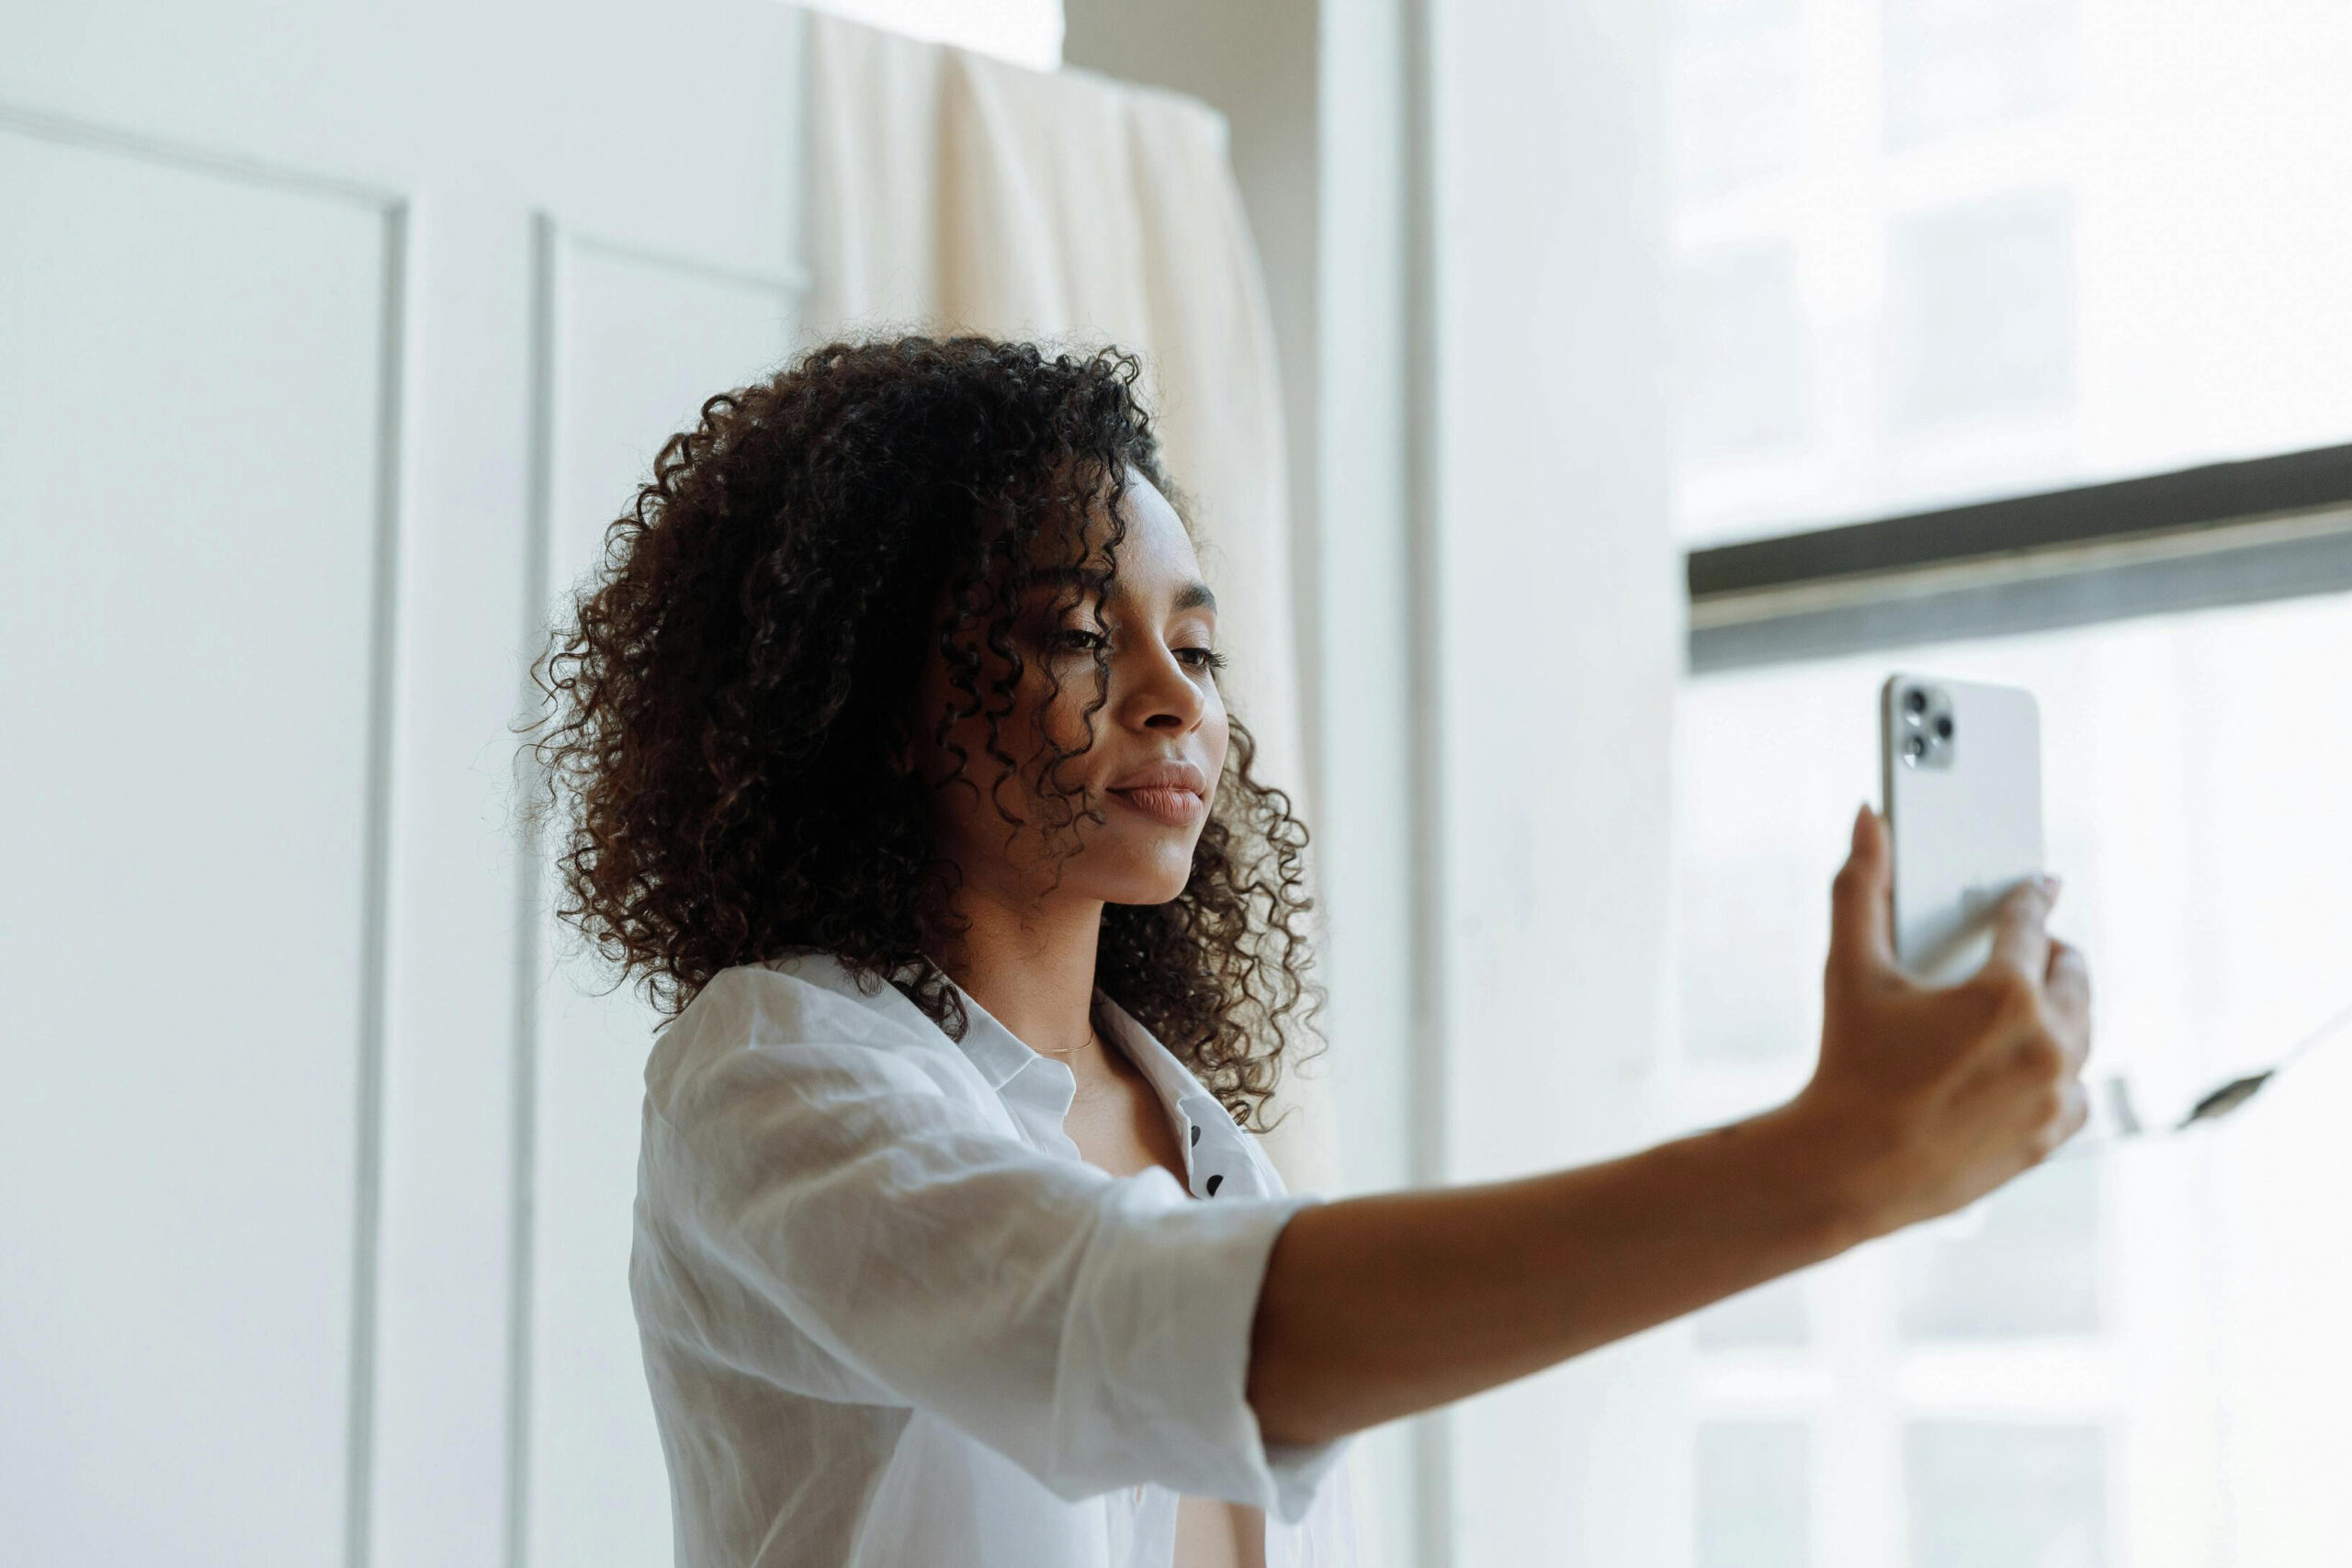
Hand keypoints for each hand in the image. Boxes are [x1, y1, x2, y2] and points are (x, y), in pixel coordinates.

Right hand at [1789, 805, 2092, 1238]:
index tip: (2039, 885)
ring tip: (2032, 1001)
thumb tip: (1867, 818)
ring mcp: (2054, 1095)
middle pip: (2073, 976)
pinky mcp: (2050, 1136)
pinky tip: (2028, 1064)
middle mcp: (2046, 1043)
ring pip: (2080, 1032)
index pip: (2031, 924)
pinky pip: (2074, 1089)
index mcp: (2005, 995)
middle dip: (2054, 955)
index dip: (2032, 897)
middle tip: (2032, 945)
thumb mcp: (1850, 971)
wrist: (1848, 1171)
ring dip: (2060, 1010)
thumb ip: (1860, 887)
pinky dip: (2057, 1071)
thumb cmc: (1847, 1066)